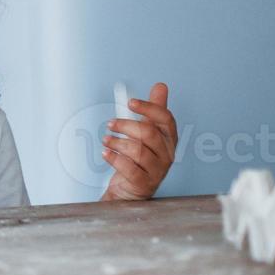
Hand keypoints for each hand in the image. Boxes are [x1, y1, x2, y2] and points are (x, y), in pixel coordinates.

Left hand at [101, 83, 176, 200]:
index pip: (165, 119)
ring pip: (138, 151)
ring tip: (106, 140)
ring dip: (117, 142)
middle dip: (126, 125)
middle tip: (111, 124)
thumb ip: (152, 110)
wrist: (130, 188)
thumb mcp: (145, 132)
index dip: (148, 108)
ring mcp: (157, 170)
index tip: (131, 102)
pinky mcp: (144, 183)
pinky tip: (106, 153)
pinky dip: (114, 158)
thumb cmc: (139, 158)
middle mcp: (166, 154)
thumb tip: (161, 87)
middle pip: (149, 133)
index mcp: (168, 139)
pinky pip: (129, 169)